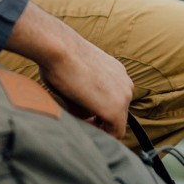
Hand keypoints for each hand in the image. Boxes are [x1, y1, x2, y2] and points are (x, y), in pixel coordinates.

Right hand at [4, 2, 132, 138]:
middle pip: (117, 112)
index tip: (81, 112)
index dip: (98, 110)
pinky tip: (82, 126)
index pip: (114, 99)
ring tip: (78, 121)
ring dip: (99, 126)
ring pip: (116, 122)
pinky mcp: (115, 110)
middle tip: (79, 119)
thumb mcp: (75, 77)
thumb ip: (84, 97)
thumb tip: (83, 115)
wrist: (58, 49)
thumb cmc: (58, 58)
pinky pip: (114, 132)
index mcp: (117, 72)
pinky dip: (100, 134)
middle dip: (99, 118)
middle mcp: (125, 83)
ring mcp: (123, 96)